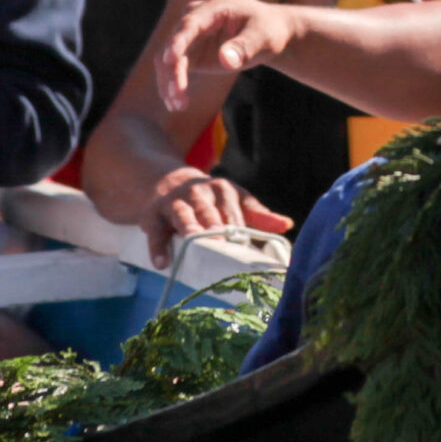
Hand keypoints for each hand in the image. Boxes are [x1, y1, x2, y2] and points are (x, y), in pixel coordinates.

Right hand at [140, 164, 290, 257]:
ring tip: (196, 243)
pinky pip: (156, 231)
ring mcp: (175, 202)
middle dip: (217, 228)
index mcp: (224, 190)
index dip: (241, 228)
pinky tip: (162, 262)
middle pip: (211, 212)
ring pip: (184, 216)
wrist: (164, 179)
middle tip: (224, 245)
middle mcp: (200, 193)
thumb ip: (257, 214)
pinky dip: (158, 246)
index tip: (248, 246)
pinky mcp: (153, 214)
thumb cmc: (206, 199)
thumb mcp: (232, 199)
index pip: (236, 210)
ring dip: (190, 229)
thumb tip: (287, 225)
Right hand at [153, 0, 295, 115]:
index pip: (190, 23)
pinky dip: (173, 85)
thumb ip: (245, 46)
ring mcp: (192, 36)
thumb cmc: (268, 30)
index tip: (170, 60)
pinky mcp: (191, 52)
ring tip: (177, 105)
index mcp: (215, 7)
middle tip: (177, 95)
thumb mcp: (264, 36)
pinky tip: (177, 103)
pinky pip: (175, 69)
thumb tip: (225, 60)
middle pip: (174, 43)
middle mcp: (197, 19)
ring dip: (169, 81)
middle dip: (172, 70)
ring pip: (168, 58)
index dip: (178, 41)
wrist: (270, 33)